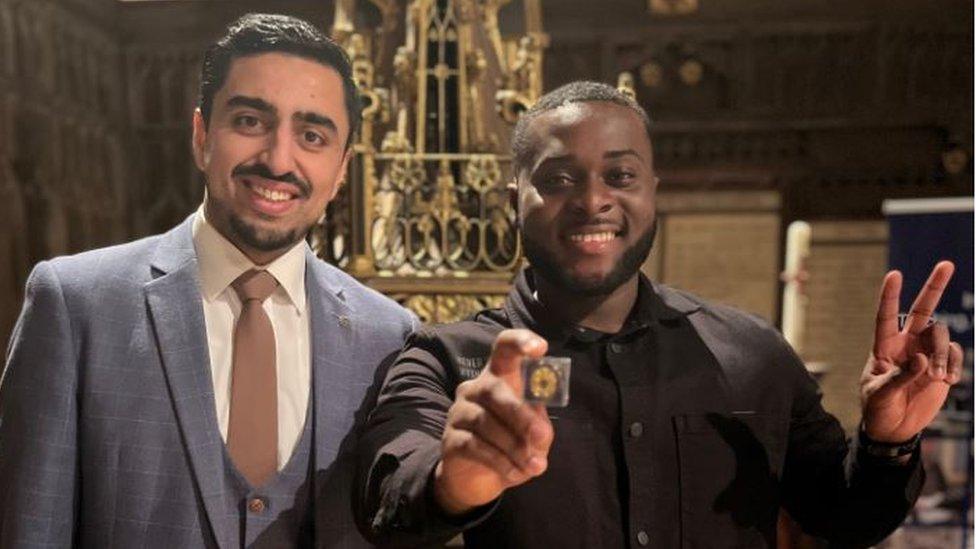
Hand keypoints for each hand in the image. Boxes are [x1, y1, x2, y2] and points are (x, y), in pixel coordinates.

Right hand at [433, 329, 553, 515]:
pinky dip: (500, 461)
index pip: (504, 348)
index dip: (520, 342)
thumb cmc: (511, 444)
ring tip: (535, 467)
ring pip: (486, 423)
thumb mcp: (533, 436)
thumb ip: (539, 428)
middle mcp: (476, 388)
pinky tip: (516, 475)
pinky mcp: (450, 439)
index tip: (541, 348)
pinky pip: (475, 446)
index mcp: (500, 377)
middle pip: (494, 390)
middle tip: (542, 437)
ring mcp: (459, 412)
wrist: (476, 479)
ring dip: (515, 447)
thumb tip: (538, 434)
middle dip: (521, 415)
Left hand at [861, 261, 963, 442]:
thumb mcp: (879, 394)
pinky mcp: (941, 366)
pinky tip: (947, 381)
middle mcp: (906, 344)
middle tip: (947, 264)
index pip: (886, 316)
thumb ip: (898, 376)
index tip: (894, 274)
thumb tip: (920, 359)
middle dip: (934, 287)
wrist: (893, 429)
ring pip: (941, 335)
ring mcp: (925, 353)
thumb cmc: (877, 409)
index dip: (890, 296)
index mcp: (883, 346)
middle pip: (922, 310)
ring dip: (942, 354)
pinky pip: (954, 354)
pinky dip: (953, 364)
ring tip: (938, 378)